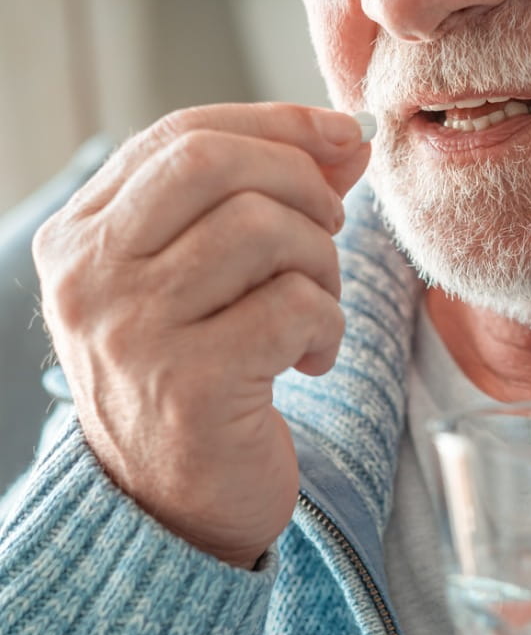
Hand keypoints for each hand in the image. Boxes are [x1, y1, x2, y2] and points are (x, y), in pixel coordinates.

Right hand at [33, 103, 370, 567]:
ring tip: (318, 310)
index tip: (341, 137)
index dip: (277, 124)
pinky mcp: (190, 384)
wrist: (174, 509)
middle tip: (330, 234)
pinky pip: (292, 307)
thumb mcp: (210, 282)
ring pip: (262, 230)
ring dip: (322, 264)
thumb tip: (343, 138)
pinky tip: (310, 359)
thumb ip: (263, 202)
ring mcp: (133, 330)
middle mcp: (91, 276)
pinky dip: (327, 326)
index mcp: (83, 236)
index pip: (182, 135)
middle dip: (302, 185)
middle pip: (215, 164)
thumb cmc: (199, 382)